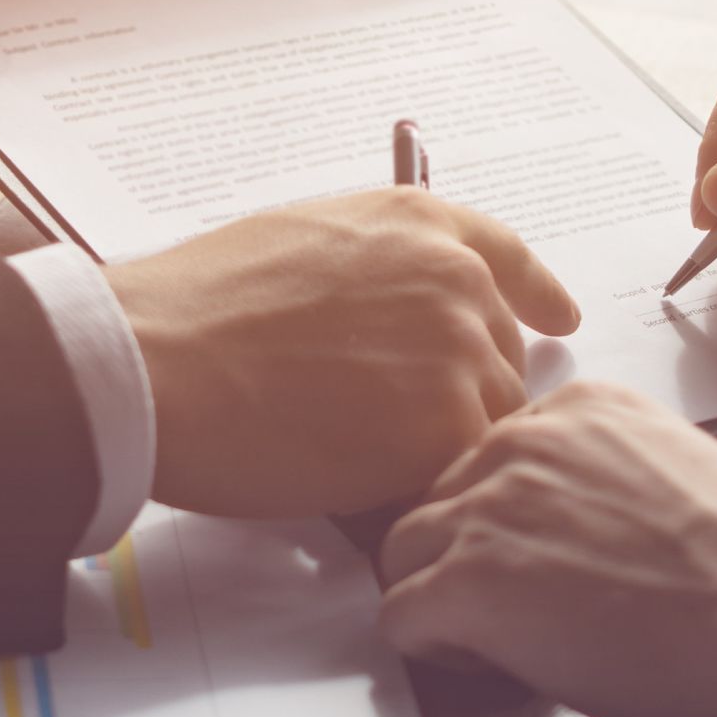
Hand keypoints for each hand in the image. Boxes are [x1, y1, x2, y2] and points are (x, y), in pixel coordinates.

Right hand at [103, 188, 581, 518]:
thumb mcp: (302, 244)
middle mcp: (456, 279)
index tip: (558, 318)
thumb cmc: (195, 310)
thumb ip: (373, 272)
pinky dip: (417, 493)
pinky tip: (359, 491)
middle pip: (496, 358)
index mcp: (419, 223)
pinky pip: (454, 477)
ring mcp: (457, 354)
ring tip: (354, 459)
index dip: (536, 293)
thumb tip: (385, 318)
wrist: (158, 362)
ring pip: (482, 425)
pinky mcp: (443, 431)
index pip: (509, 258)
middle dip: (457, 396)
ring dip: (437, 450)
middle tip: (391, 426)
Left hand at [378, 383, 716, 716]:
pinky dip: (435, 647)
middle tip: (521, 606)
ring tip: (507, 636)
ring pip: (402, 550)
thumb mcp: (678, 471)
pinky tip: (495, 660)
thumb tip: (573, 520)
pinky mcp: (469, 580)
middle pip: (439, 495)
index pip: (492, 452)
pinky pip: (399, 616)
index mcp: (583, 407)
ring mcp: (490, 507)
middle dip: (466, 552)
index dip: (507, 515)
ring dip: (441, 596)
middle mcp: (526, 441)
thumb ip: (608, 472)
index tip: (541, 554)